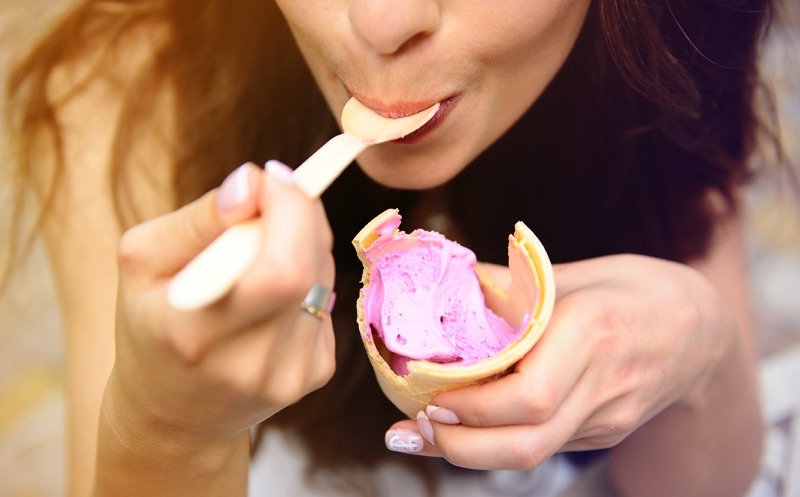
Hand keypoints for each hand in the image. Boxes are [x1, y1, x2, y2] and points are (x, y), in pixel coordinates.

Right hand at [107, 162, 335, 443]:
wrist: (174, 414)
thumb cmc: (151, 325)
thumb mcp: (142, 263)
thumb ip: (197, 219)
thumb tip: (253, 184)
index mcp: (196, 335)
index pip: (280, 269)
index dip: (289, 210)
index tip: (270, 177)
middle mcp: (251, 365)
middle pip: (310, 269)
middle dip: (300, 215)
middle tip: (273, 198)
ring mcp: (289, 375)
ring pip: (323, 278)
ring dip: (304, 244)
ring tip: (263, 248)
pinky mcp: (314, 375)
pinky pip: (325, 301)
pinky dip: (306, 278)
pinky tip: (272, 291)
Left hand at [386, 255, 730, 468]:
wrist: (703, 330)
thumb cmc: (635, 289)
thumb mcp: (576, 272)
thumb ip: (512, 284)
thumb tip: (447, 285)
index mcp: (593, 333)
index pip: (528, 396)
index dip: (471, 406)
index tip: (426, 392)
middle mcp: (602, 385)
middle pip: (527, 444)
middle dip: (459, 446)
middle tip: (413, 426)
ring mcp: (607, 418)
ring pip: (533, 454)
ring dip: (471, 451)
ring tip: (424, 430)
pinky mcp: (604, 432)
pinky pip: (545, 445)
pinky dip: (498, 441)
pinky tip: (468, 424)